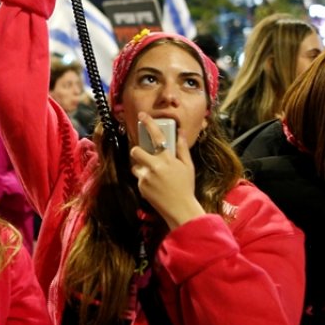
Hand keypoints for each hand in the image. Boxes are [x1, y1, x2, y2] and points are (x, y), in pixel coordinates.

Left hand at [129, 112, 204, 229]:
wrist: (180, 209)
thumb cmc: (186, 186)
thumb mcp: (188, 166)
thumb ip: (182, 148)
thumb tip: (180, 132)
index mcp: (168, 159)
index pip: (157, 136)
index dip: (149, 123)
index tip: (142, 115)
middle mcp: (155, 166)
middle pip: (136, 151)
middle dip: (137, 151)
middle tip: (144, 154)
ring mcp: (146, 177)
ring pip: (136, 166)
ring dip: (141, 167)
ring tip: (154, 175)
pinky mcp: (141, 187)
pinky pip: (139, 178)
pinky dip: (144, 180)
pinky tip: (155, 186)